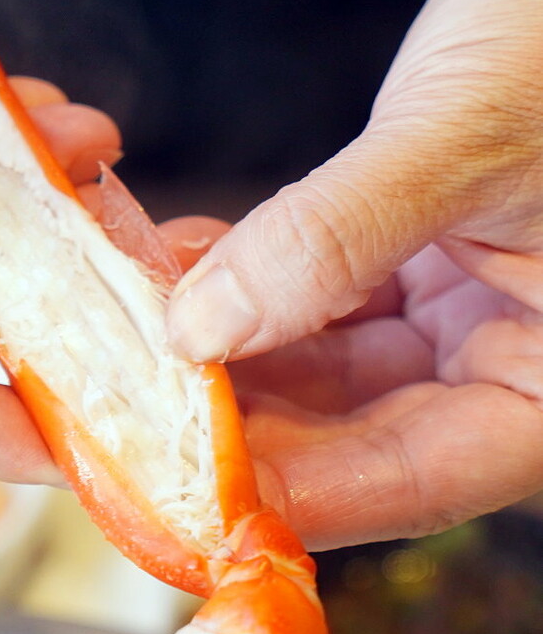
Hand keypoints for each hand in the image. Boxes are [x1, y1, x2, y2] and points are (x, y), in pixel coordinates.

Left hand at [164, 0, 542, 549]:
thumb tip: (204, 327)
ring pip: (316, 366)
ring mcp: (450, 314)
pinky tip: (181, 269)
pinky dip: (245, 285)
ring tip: (140, 334)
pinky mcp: (405, 264)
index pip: (408, 478)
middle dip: (236, 421)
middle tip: (135, 414)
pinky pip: (309, 296)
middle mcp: (498, 361)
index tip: (184, 491)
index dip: (289, 494)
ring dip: (225, 348)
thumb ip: (332, 240)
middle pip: (347, 432)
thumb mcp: (464, 139)